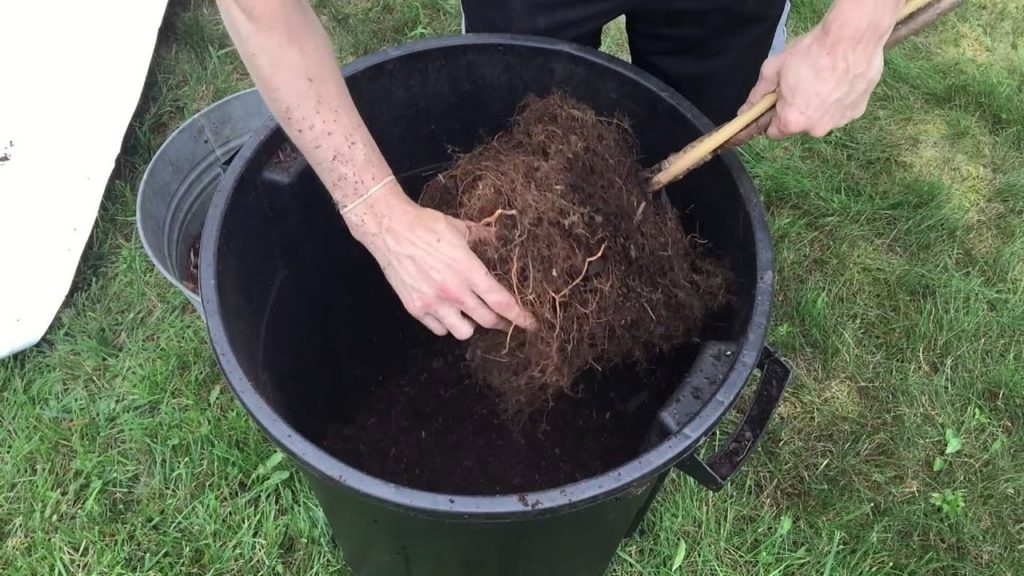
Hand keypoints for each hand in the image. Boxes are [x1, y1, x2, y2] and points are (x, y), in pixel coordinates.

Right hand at [344, 183, 534, 339]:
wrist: (390, 229)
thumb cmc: (427, 225)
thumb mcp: (461, 228)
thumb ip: (483, 238)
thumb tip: (499, 239)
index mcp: (469, 271)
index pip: (502, 302)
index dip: (519, 317)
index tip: (530, 324)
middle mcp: (454, 292)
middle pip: (487, 321)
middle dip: (500, 323)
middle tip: (503, 320)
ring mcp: (433, 303)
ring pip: (463, 332)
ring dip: (471, 325)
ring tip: (470, 314)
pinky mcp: (415, 308)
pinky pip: (438, 329)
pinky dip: (445, 324)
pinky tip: (446, 312)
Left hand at [729, 23, 884, 146]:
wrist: (851, 38)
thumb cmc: (810, 52)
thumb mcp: (774, 69)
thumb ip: (758, 94)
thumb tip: (745, 111)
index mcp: (792, 121)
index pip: (774, 131)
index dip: (772, 115)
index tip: (776, 101)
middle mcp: (816, 129)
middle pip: (798, 123)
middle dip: (796, 108)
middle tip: (801, 83)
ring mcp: (839, 122)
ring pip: (820, 117)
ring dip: (818, 104)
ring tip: (822, 78)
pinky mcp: (857, 112)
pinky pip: (839, 110)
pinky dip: (837, 99)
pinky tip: (839, 80)